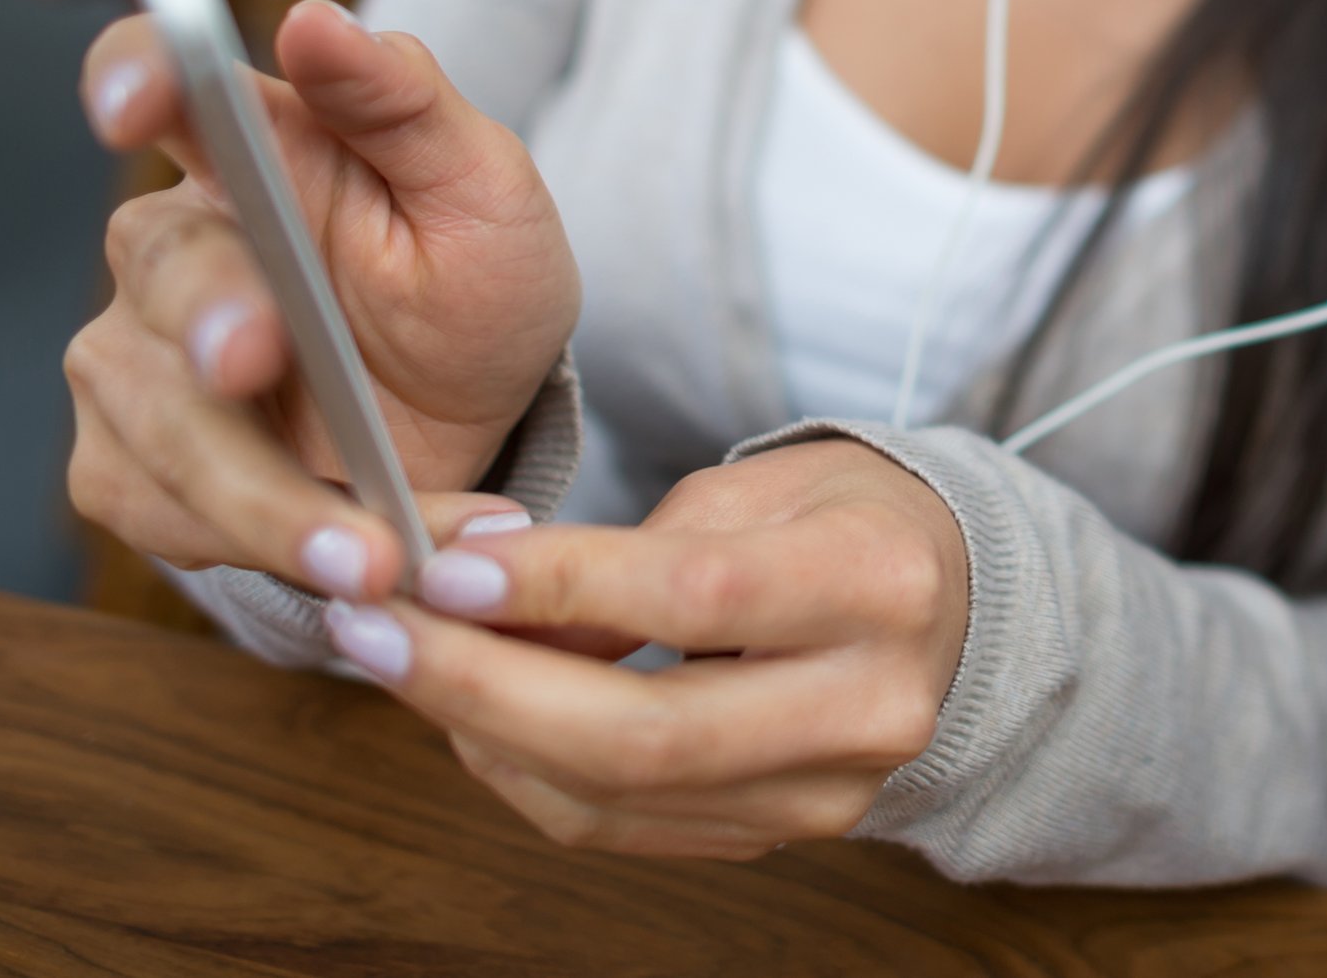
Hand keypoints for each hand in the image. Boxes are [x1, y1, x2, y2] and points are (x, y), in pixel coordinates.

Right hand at [62, 0, 580, 601]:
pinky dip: (271, 548)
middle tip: (259, 358)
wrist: (484, 420)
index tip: (134, 101)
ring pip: (159, 418)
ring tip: (378, 551)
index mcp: (249, 146)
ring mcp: (135, 360)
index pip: (155, 77)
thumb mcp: (480, 186)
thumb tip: (314, 19)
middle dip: (212, 320)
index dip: (130, 78)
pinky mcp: (130, 467)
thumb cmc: (474, 279)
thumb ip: (403, 100)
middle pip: (162, 267)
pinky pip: (165, 512)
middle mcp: (172, 245)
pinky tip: (357, 563)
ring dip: (269, 493)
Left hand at [320, 440, 970, 857]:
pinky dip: (528, 775)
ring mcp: (827, 792)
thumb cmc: (846, 523)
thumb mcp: (755, 489)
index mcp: (878, 586)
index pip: (698, 597)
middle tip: (377, 633)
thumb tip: (482, 602)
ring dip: (483, 734)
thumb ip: (628, 550)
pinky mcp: (779, 836)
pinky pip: (622, 828)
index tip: (446, 569)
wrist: (949, 607)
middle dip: (484, 688)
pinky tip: (475, 716)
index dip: (559, 590)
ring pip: (617, 797)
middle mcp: (868, 706)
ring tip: (404, 662)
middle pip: (647, 733)